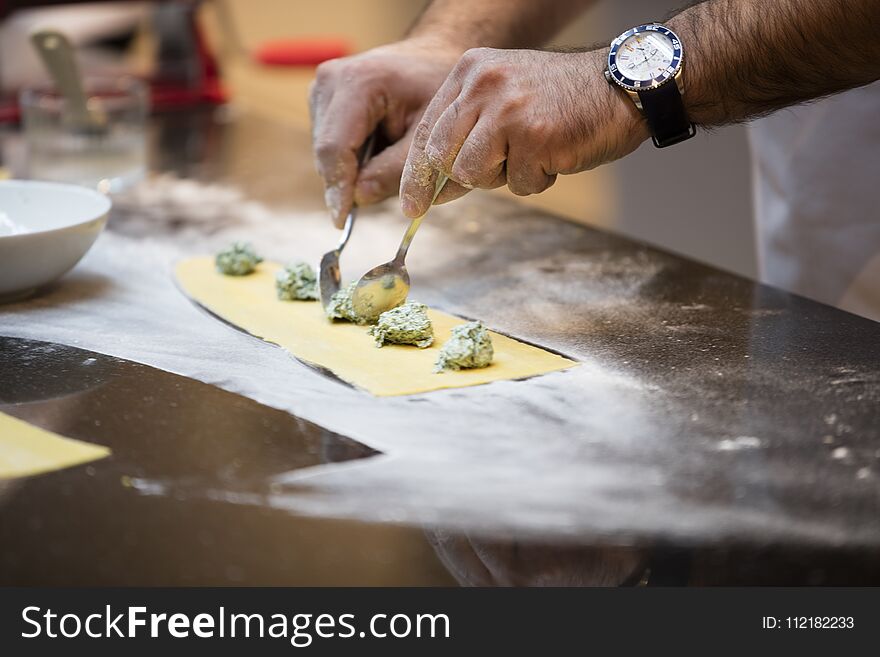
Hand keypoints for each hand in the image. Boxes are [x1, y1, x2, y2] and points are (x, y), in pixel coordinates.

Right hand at [309, 37, 466, 226]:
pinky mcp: (321, 101)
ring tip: (391, 161)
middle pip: (327, 154)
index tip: (341, 222)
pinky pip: (331, 146)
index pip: (334, 149)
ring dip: (354, 170)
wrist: (431, 57)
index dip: (338, 189)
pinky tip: (381, 149)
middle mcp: (329, 82)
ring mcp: (321, 90)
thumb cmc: (437, 89)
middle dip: (350, 181)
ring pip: (326, 154)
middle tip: (387, 192)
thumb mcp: (428, 135)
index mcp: (357, 83)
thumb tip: (360, 198)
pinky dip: (354, 158)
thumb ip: (397, 170)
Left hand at [399, 47, 649, 216]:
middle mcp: (483, 84)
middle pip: (441, 156)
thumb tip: (431, 191)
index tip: (411, 205)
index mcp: (470, 72)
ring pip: (473, 173)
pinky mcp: (534, 135)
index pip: (427, 131)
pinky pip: (518, 183)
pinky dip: (538, 180)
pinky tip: (556, 153)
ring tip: (532, 153)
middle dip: (463, 177)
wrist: (622, 85)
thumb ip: (467, 137)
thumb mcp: (504, 102)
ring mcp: (507, 109)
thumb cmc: (562, 102)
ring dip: (504, 177)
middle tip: (495, 171)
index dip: (416, 174)